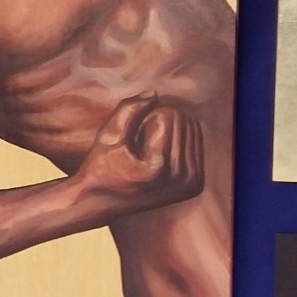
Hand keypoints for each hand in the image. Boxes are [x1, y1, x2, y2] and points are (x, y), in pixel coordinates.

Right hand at [72, 94, 203, 213]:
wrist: (100, 203)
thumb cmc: (101, 165)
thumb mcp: (108, 135)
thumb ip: (129, 110)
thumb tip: (155, 93)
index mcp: (159, 169)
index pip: (169, 115)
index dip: (146, 117)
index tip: (131, 140)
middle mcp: (180, 179)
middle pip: (184, 121)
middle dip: (160, 123)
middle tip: (140, 147)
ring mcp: (191, 184)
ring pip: (192, 128)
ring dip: (169, 131)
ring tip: (148, 154)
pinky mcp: (195, 185)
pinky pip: (196, 142)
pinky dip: (177, 141)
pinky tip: (160, 157)